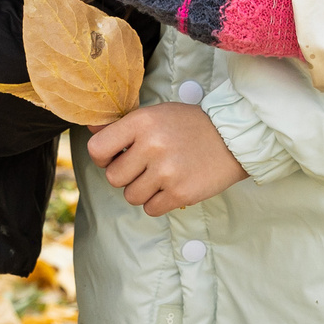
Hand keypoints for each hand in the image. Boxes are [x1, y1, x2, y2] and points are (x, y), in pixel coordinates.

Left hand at [88, 101, 248, 217]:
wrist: (232, 138)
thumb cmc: (189, 125)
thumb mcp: (155, 114)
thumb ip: (122, 126)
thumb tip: (91, 132)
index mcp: (141, 122)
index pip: (97, 149)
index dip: (102, 157)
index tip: (115, 157)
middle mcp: (151, 146)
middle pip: (113, 178)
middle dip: (125, 176)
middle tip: (144, 167)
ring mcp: (166, 172)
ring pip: (131, 196)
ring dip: (142, 190)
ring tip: (161, 175)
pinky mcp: (180, 193)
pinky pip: (151, 209)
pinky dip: (158, 202)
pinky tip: (171, 187)